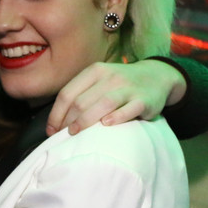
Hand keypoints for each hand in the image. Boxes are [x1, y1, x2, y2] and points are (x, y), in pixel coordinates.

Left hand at [47, 60, 183, 134]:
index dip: (56, 114)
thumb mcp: (99, 81)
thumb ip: (81, 95)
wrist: (156, 76)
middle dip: (67, 121)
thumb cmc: (119, 85)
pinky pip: (129, 109)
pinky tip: (106, 126)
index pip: (67, 93)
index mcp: (94, 71)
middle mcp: (110, 77)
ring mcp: (128, 88)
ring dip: (85, 121)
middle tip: (63, 136)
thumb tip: (55, 123)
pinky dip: (117, 118)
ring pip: (102, 104)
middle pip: (81, 101)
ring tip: (75, 133)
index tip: (51, 130)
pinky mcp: (144, 100)